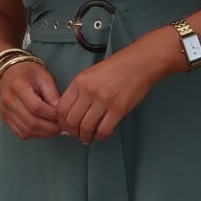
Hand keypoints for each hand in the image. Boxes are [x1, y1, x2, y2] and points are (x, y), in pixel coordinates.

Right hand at [0, 58, 62, 138]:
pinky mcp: (5, 119)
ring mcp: (5, 111)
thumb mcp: (45, 78)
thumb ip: (53, 95)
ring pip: (26, 131)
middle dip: (50, 128)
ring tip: (55, 129)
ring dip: (44, 133)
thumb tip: (61, 114)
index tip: (63, 116)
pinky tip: (45, 130)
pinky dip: (36, 135)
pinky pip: (21, 133)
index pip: (36, 107)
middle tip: (63, 126)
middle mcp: (8, 100)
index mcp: (18, 85)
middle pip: (31, 122)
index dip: (52, 115)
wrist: (10, 73)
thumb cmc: (30, 74)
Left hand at [55, 29, 181, 142]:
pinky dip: (100, 136)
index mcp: (79, 82)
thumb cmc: (116, 69)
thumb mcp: (90, 75)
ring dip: (86, 137)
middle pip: (71, 121)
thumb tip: (71, 114)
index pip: (61, 109)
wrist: (139, 63)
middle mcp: (89, 91)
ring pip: (86, 128)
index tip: (67, 127)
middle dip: (73, 132)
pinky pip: (104, 130)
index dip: (62, 122)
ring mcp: (104, 100)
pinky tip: (101, 134)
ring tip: (89, 137)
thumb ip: (79, 92)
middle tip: (78, 135)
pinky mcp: (118, 108)